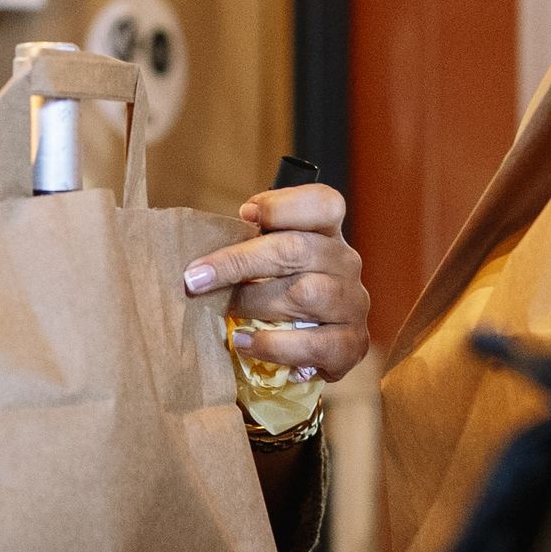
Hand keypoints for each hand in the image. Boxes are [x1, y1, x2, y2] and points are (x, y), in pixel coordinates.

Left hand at [183, 183, 373, 381]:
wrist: (308, 348)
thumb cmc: (280, 294)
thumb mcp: (268, 261)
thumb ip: (250, 245)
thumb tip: (205, 257)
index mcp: (327, 233)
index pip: (323, 203)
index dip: (284, 205)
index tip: (243, 215)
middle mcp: (345, 263)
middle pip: (298, 249)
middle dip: (241, 262)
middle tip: (197, 278)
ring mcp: (353, 304)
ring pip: (305, 295)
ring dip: (255, 304)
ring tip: (225, 314)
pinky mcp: (352, 344)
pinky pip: (314, 344)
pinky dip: (274, 345)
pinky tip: (246, 342)